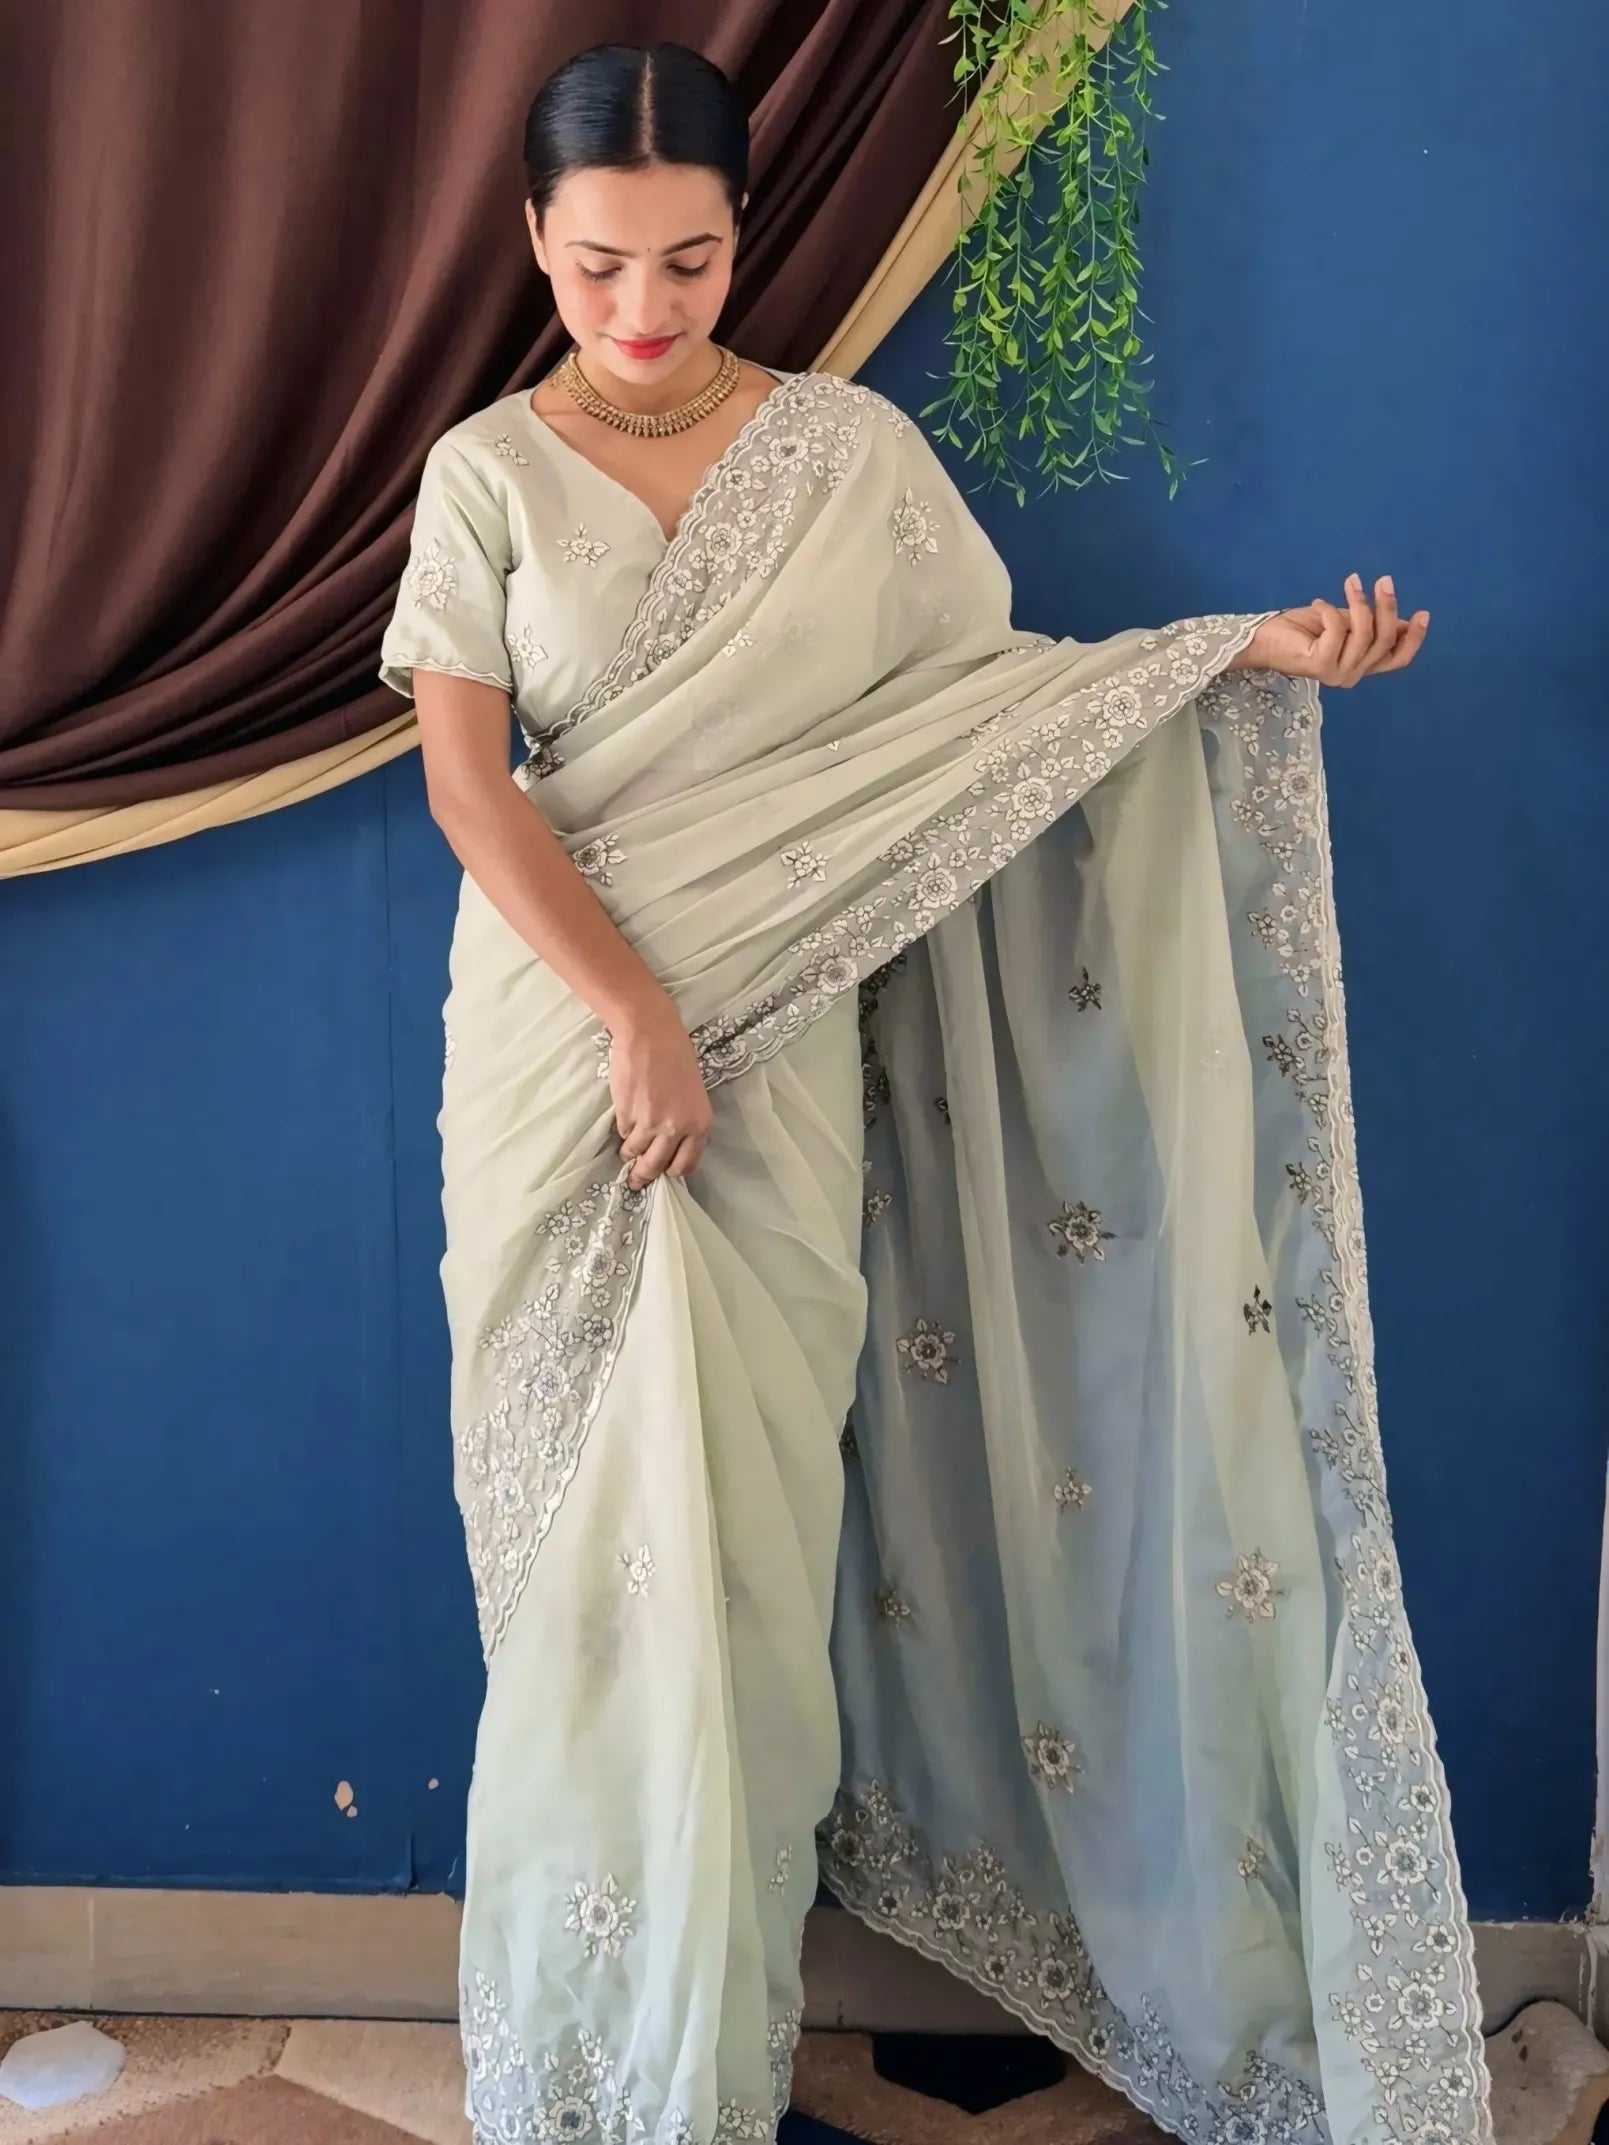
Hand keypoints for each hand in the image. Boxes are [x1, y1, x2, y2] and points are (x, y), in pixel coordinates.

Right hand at [608, 995, 712, 1190]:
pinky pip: (624, 1132)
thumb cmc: (677, 1055)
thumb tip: (669, 1142)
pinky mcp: (626, 1116)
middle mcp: (676, 1129)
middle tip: (636, 1180)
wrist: (650, 1034)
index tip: (666, 1173)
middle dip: (644, 1175)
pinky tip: (625, 1123)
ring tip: (627, 1151)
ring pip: (636, 1152)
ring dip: (629, 1153)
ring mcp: (649, 1124)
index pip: (686, 1163)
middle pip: (657, 1165)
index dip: (673, 1170)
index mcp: (699, 1124)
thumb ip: (685, 1120)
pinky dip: (623, 1131)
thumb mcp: (693, 1093)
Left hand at [1231, 574, 1429, 684]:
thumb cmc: (1302, 628)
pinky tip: (1318, 603)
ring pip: (1365, 634)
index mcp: (1361, 665)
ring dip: (1359, 603)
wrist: (1264, 637)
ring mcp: (1337, 673)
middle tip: (1383, 580)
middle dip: (1388, 607)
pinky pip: (1338, 630)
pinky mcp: (1321, 665)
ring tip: (1350, 583)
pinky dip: (1330, 610)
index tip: (1422, 612)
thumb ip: (1370, 623)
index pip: (1397, 659)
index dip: (1414, 638)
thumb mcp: (1345, 621)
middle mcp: (1352, 674)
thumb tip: (1401, 620)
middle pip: (1385, 641)